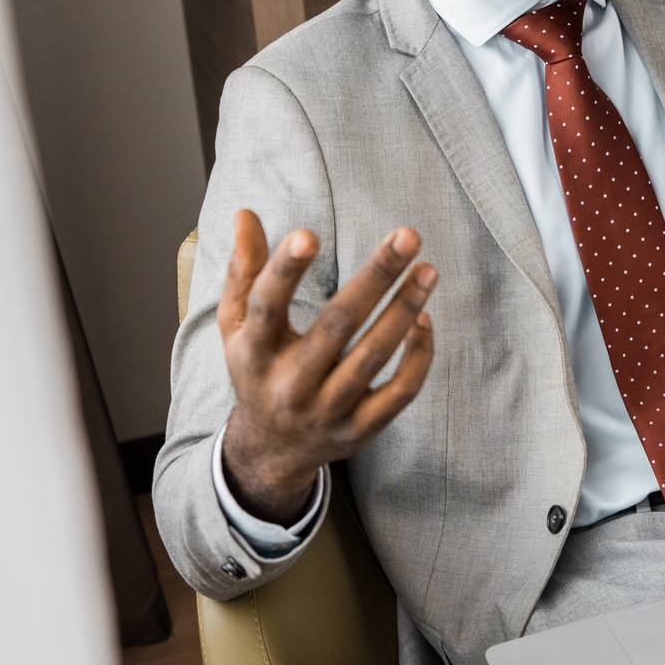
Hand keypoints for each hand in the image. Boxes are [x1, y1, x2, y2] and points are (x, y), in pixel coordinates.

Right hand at [217, 210, 436, 524]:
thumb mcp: (236, 325)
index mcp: (253, 353)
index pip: (266, 307)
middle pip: (336, 326)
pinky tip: (425, 319)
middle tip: (408, 235)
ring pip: (373, 357)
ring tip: (428, 270)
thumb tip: (245, 214)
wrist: (272, 451)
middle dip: (375, 277)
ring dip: (404, 310)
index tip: (309, 234)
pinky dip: (417, 356)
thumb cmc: (257, 370)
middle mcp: (290, 385)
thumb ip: (244, 270)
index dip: (284, 271)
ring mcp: (327, 411)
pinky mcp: (360, 429)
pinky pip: (399, 391)